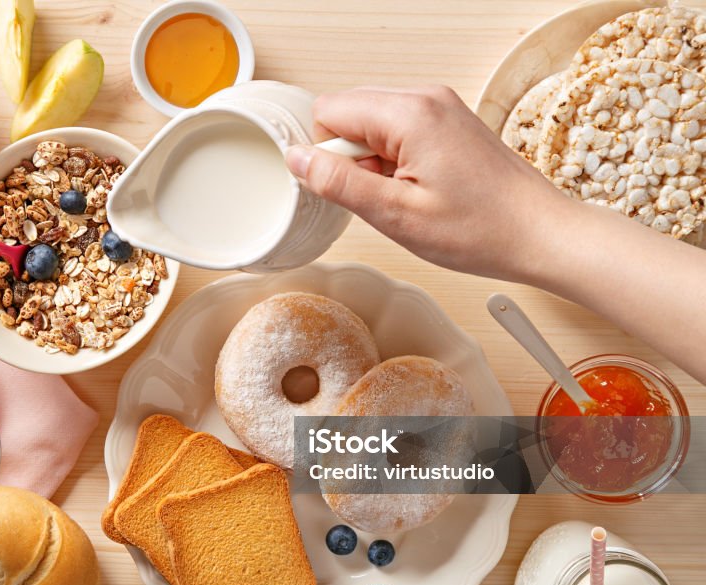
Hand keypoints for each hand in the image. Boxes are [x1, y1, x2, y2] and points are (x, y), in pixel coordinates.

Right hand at [284, 85, 573, 281]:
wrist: (540, 233)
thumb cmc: (481, 229)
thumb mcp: (396, 215)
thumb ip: (339, 182)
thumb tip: (297, 158)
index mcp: (410, 114)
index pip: (329, 111)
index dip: (326, 154)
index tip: (351, 188)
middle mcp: (426, 98)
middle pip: (349, 111)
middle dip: (349, 156)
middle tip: (381, 196)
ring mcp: (441, 107)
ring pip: (372, 122)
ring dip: (373, 161)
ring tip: (406, 195)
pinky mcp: (449, 121)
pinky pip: (398, 130)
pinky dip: (395, 160)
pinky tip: (419, 189)